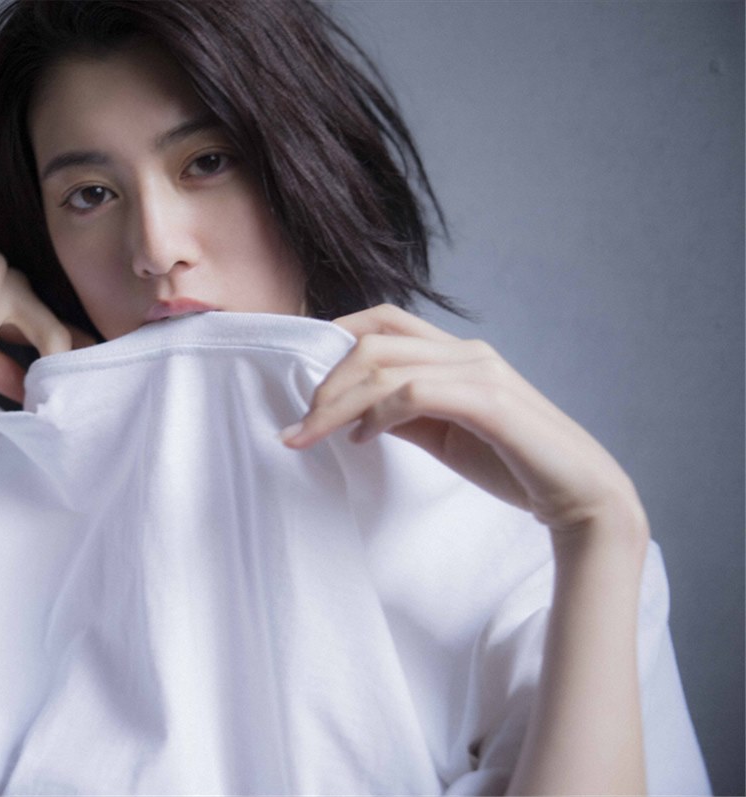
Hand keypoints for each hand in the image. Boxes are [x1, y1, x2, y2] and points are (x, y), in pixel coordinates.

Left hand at [282, 304, 645, 537]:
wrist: (580, 497)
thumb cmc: (513, 464)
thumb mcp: (442, 436)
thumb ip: (403, 416)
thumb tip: (351, 414)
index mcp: (457, 354)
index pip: (384, 322)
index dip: (335, 337)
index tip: (302, 380)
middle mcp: (467, 352)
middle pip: (373, 342)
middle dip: (325, 383)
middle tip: (299, 426)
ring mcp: (480, 372)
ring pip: (385, 367)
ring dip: (338, 404)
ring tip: (311, 436)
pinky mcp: (490, 402)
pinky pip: (414, 394)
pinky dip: (377, 415)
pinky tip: (362, 440)